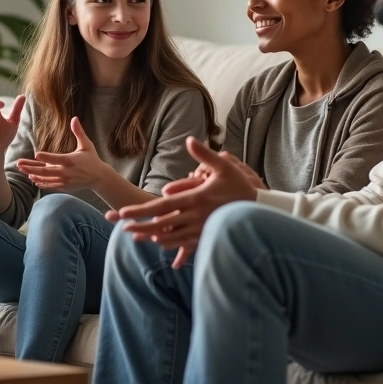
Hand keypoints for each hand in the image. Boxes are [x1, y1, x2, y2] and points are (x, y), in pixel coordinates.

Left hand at [17, 117, 110, 192]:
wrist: (98, 177)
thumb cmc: (92, 159)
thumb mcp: (86, 145)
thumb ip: (79, 132)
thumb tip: (74, 118)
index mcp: (70, 160)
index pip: (56, 159)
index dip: (46, 157)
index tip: (36, 154)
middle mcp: (66, 172)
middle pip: (46, 171)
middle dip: (31, 168)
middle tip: (20, 164)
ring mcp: (64, 180)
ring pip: (46, 179)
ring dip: (33, 175)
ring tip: (22, 171)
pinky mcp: (64, 186)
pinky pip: (50, 185)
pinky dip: (41, 182)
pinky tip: (33, 179)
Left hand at [114, 137, 259, 267]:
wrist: (261, 210)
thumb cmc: (240, 187)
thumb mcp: (225, 167)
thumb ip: (205, 154)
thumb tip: (190, 140)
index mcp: (195, 199)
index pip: (162, 206)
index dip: (141, 211)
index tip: (123, 213)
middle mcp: (195, 217)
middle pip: (161, 224)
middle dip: (140, 225)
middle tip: (121, 226)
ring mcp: (200, 230)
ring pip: (170, 236)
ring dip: (151, 236)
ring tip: (134, 236)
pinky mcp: (206, 237)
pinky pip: (183, 243)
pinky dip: (169, 243)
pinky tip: (159, 242)